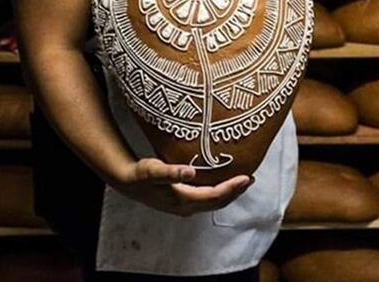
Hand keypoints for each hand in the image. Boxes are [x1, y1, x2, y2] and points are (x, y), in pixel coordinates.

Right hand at [113, 158, 253, 215]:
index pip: (215, 196)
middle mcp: (186, 207)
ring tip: (243, 181)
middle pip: (218, 202)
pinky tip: (224, 182)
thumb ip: (171, 171)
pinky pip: (208, 199)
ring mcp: (185, 206)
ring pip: (214, 202)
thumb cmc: (140, 174)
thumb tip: (190, 171)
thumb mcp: (153, 170)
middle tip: (251, 178)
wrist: (127, 182)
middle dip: (236, 191)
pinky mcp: (183, 202)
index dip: (232, 187)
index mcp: (183, 200)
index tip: (247, 177)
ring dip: (229, 193)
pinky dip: (220, 192)